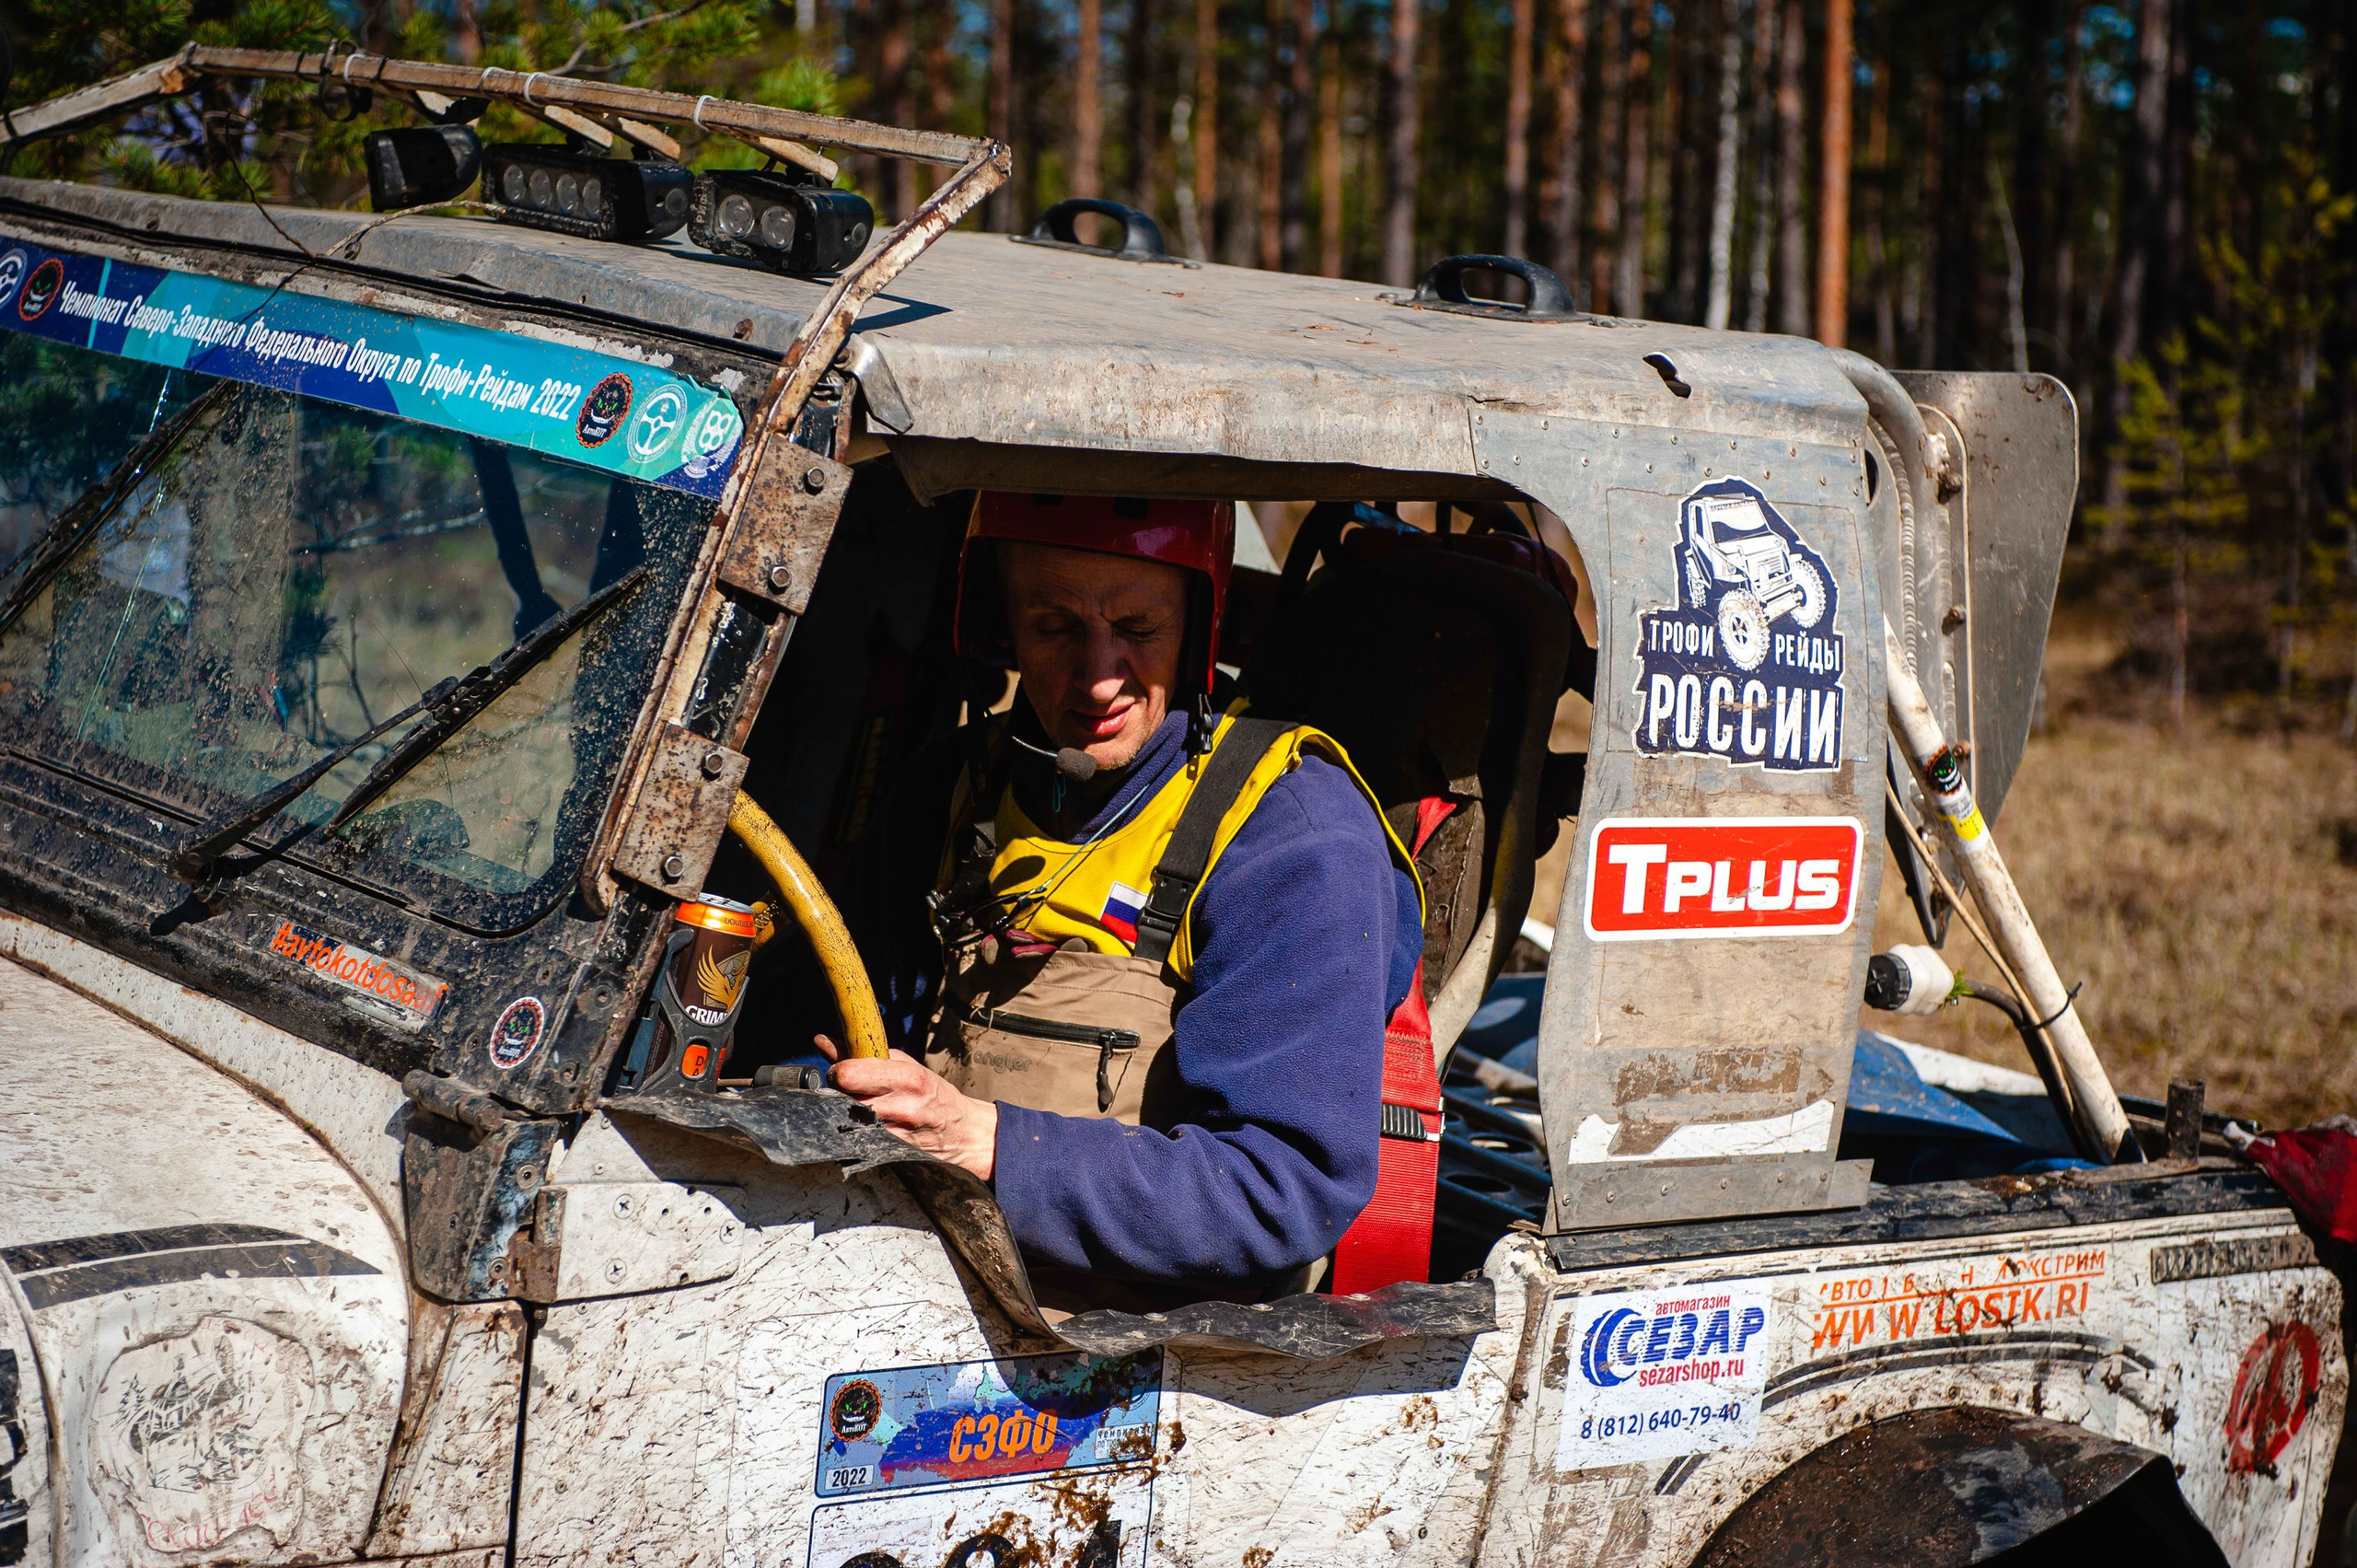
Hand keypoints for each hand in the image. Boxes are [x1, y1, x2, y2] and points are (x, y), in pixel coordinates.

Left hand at [814, 1035, 997, 1180]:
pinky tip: (868, 1122)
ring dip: (845, 1110)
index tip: (843, 1069)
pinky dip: (856, 1127)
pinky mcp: (889, 1152)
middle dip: (839, 1090)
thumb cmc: (935, 1095)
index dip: (839, 1070)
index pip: (849, 1074)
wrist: (963, 1134)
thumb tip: (824, 1042)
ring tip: (862, 1104)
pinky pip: (857, 1136)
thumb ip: (866, 1055)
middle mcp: (902, 1108)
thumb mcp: (908, 1066)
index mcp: (909, 1079)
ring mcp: (894, 1134)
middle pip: (842, 1098)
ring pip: (846, 1119)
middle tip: (849, 1088)